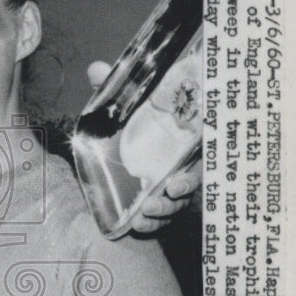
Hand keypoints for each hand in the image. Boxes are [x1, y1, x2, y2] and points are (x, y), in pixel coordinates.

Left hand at [87, 60, 200, 234]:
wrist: (127, 139)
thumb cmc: (135, 119)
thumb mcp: (124, 103)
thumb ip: (113, 88)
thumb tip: (95, 69)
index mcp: (184, 135)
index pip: (199, 153)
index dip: (192, 170)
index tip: (175, 181)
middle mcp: (185, 160)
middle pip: (193, 180)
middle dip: (180, 193)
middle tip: (163, 196)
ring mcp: (175, 183)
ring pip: (179, 202)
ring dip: (164, 211)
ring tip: (146, 213)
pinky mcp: (163, 201)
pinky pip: (165, 218)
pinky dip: (154, 225)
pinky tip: (139, 226)